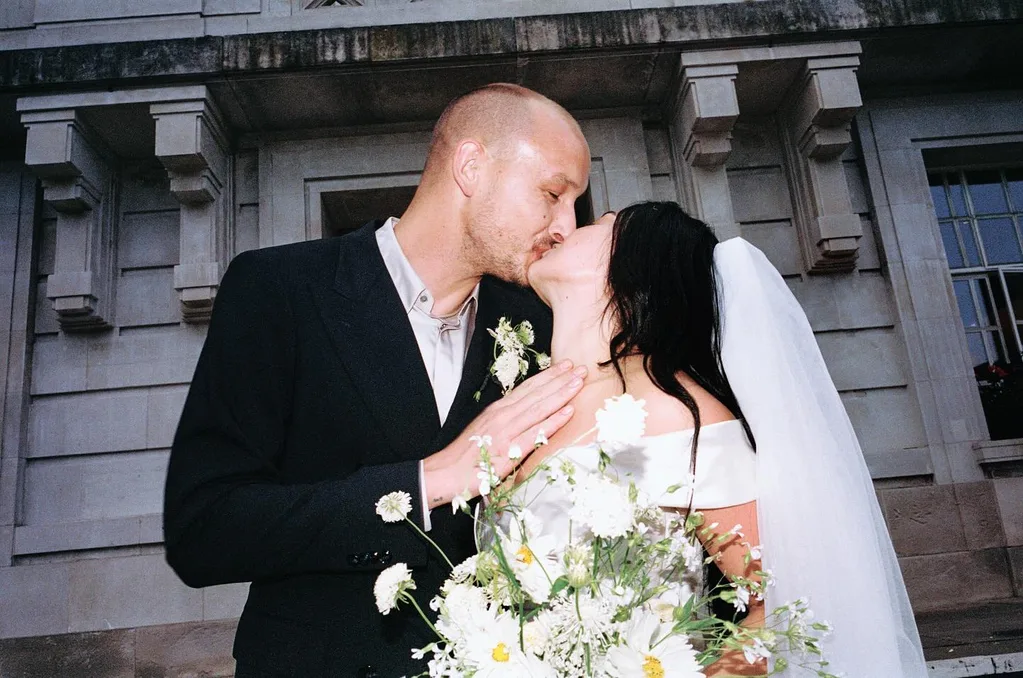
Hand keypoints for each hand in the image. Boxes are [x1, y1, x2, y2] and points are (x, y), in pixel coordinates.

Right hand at [423, 360, 585, 507]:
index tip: (564, 367)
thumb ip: (503, 422)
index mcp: (496, 410)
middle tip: (580, 367)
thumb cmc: (464, 456)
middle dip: (560, 379)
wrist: (444, 473)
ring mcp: (506, 431)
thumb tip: (522, 417)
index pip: (527, 389)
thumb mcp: (484, 431)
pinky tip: (568, 411)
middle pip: (536, 393)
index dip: (547, 376)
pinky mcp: (509, 450)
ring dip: (561, 393)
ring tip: (579, 382)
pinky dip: (553, 420)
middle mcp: (502, 415)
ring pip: (539, 407)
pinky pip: (536, 433)